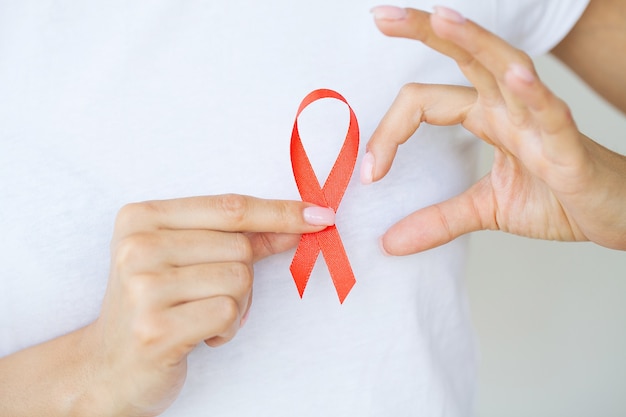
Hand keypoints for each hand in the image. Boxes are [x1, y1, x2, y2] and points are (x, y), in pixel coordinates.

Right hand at [75, 194, 333, 415]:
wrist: (109, 367)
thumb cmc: (156, 305)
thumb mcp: (187, 259)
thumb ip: (238, 238)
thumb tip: (300, 221)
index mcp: (141, 217)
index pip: (229, 208)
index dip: (280, 211)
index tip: (320, 215)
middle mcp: (137, 245)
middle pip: (239, 246)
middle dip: (243, 276)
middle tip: (209, 295)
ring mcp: (143, 287)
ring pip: (239, 279)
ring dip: (236, 305)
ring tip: (199, 315)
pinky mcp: (155, 327)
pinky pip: (229, 313)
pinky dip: (227, 328)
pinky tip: (199, 336)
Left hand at [364, 6, 625, 254]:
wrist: (613, 216)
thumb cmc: (559, 200)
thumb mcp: (485, 210)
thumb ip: (438, 220)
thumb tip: (390, 243)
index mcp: (489, 118)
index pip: (427, 103)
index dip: (391, 133)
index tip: (371, 172)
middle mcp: (511, 109)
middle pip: (466, 56)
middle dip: (425, 31)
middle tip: (381, 16)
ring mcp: (540, 122)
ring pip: (507, 68)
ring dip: (474, 41)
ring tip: (440, 17)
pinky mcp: (569, 146)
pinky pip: (552, 112)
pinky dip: (535, 94)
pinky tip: (517, 75)